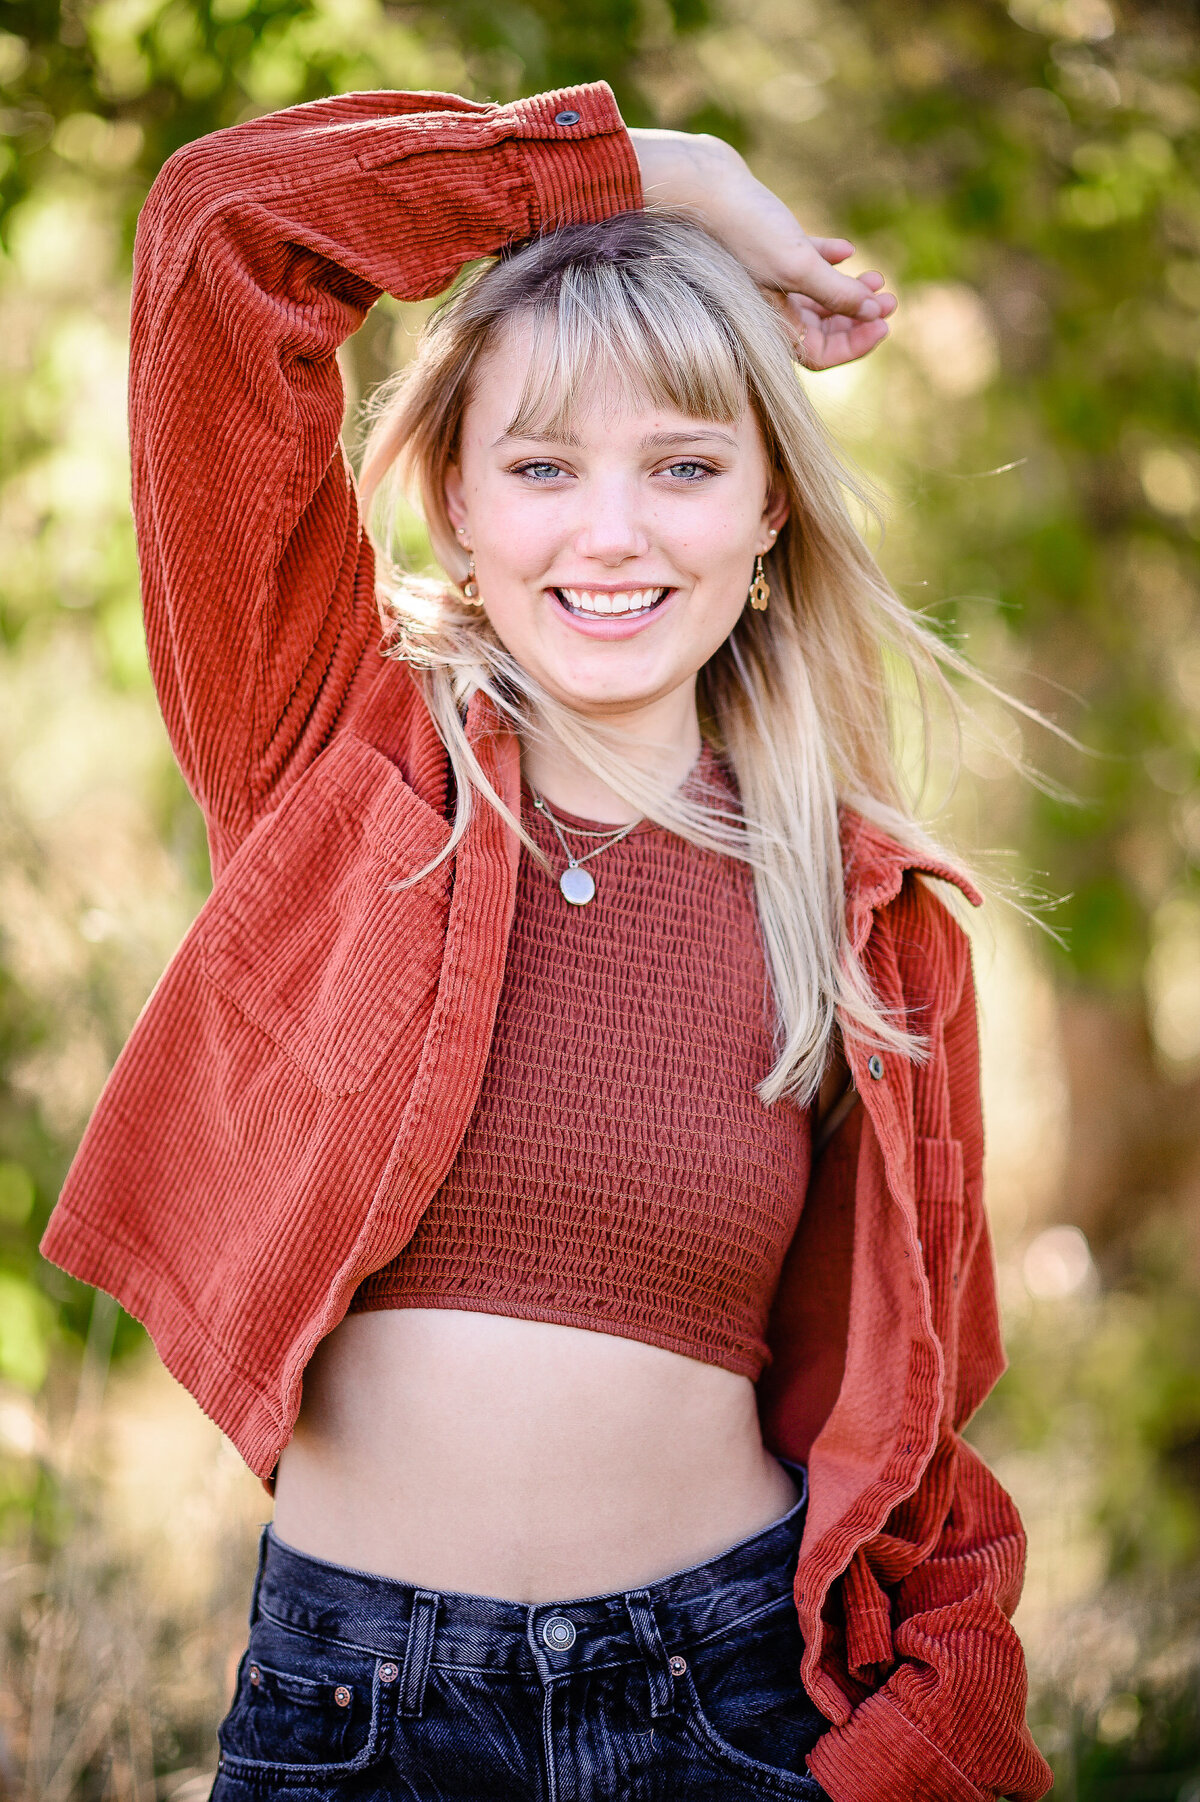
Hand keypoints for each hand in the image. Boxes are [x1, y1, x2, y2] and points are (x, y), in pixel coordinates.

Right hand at [627, 128, 895, 370]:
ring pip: (817, 295)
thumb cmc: (745, 229)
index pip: (819, 353)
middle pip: (821, 328)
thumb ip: (836, 294)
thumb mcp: (797, 267)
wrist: (703, 183)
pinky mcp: (765, 246)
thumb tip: (874, 314)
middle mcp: (768, 307)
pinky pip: (804, 262)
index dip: (855, 345)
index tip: (885, 325)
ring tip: (878, 276)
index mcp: (771, 324)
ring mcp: (766, 277)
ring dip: (850, 289)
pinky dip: (828, 258)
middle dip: (859, 316)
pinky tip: (846, 250)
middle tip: (891, 299)